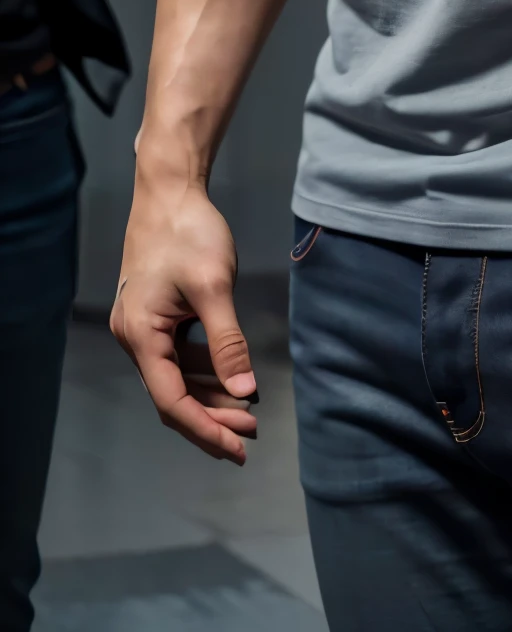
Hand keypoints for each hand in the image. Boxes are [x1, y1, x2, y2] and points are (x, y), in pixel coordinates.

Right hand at [111, 177, 257, 463]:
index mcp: (140, 335)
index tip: (239, 448)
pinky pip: (177, 354)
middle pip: (172, 393)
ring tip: (246, 410)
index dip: (206, 429)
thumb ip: (228, 342)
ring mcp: (142, 325)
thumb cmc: (189, 232)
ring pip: (175, 376)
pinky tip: (229, 375)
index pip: (172, 401)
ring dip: (209, 394)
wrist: (169, 190)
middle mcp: (134, 336)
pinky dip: (203, 368)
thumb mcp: (214, 286)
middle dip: (211, 416)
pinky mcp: (154, 314)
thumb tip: (245, 390)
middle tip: (251, 431)